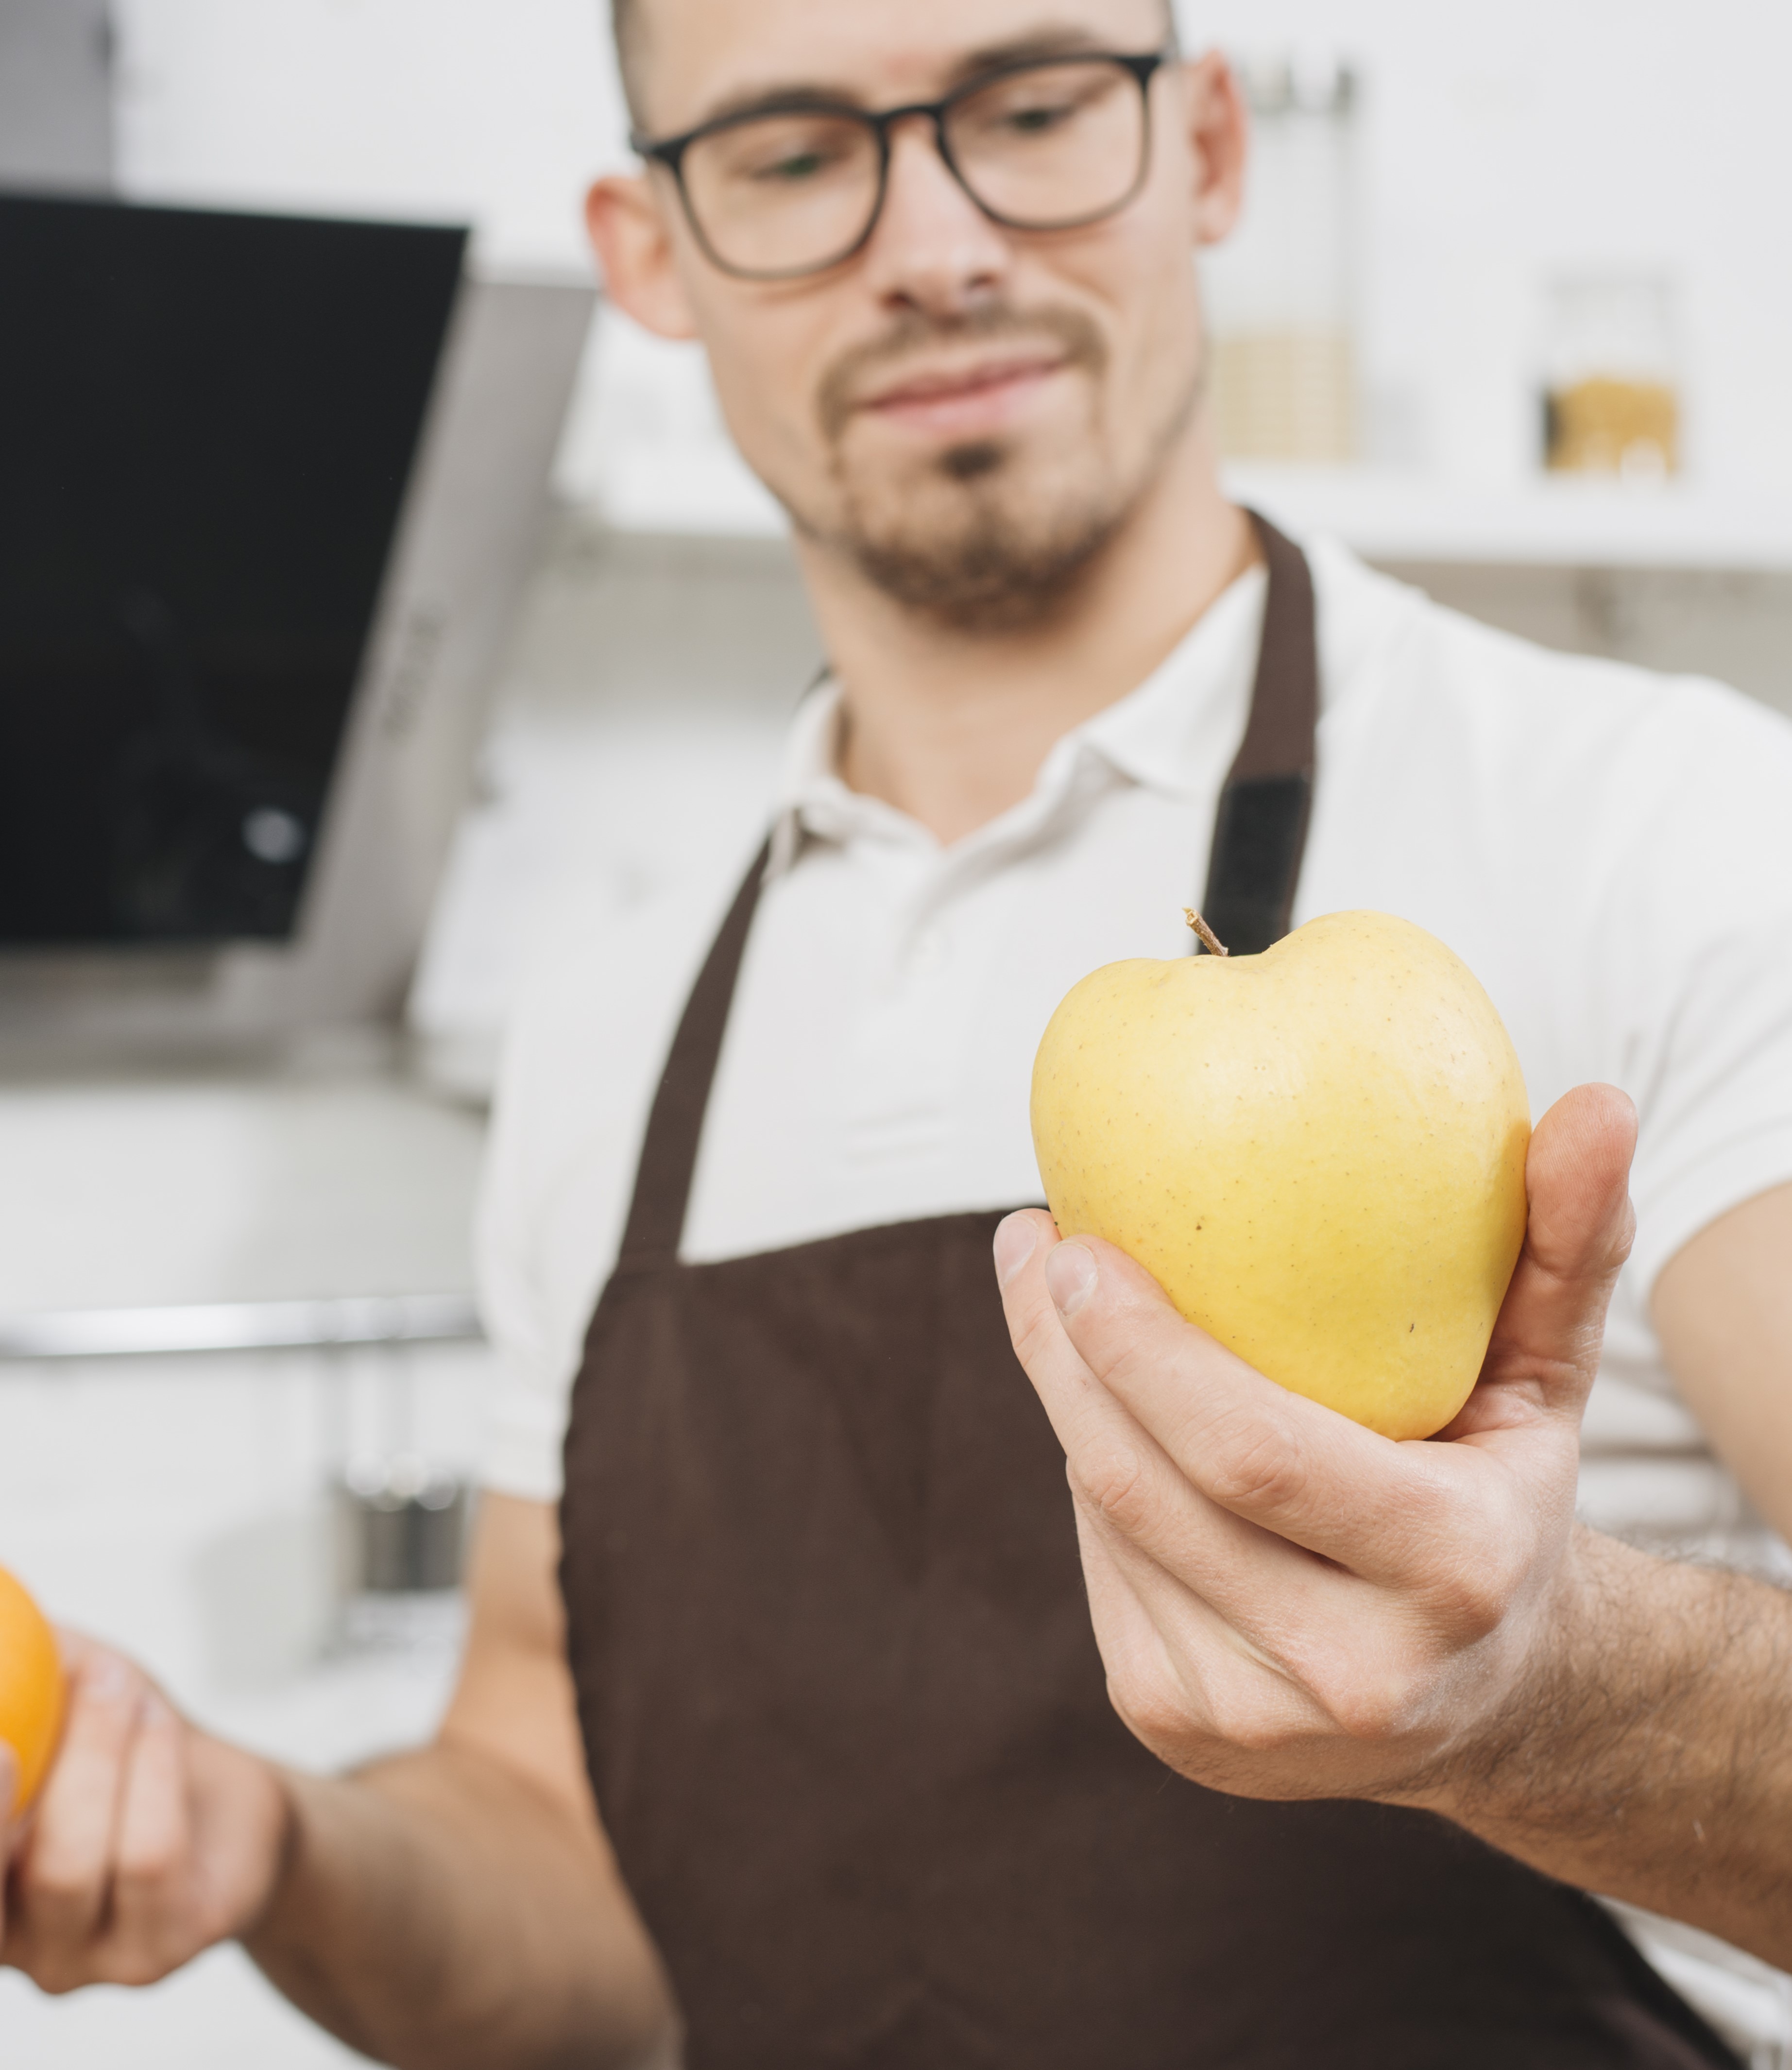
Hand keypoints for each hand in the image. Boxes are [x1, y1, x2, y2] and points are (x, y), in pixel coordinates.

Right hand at [2, 1633, 291, 1990]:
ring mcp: (82, 1960)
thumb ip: (13, 1664)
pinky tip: (159, 1724)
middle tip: (5, 1742)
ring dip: (96, 1758)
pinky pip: (148, 1857)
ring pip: (69, 1867)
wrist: (228, 1798)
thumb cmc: (123, 1747)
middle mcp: (11, 1945)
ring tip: (122, 1688)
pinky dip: (153, 1771)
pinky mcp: (161, 1949)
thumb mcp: (55, 1693)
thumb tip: (1, 1606)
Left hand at [994, 1083, 1636, 1810]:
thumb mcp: (1551, 1377)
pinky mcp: (1183, 1730)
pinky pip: (1103, 1571)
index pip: (1252, 1450)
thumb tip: (1595, 1102)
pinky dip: (1098, 1480)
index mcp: (1450, 1570)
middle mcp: (1351, 1668)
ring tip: (1064, 1310)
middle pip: (1143, 1488)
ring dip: (1074, 1405)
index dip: (1139, 1347)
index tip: (1070, 1239)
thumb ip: (1568, 1243)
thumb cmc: (1506, 1490)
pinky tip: (1118, 1423)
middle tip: (1031, 1244)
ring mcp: (1252, 1722)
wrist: (1497, 1694)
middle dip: (1059, 1354)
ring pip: (1108, 1524)